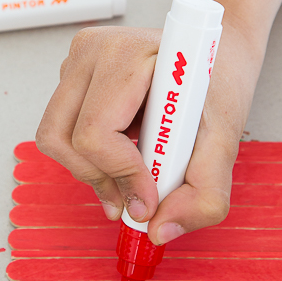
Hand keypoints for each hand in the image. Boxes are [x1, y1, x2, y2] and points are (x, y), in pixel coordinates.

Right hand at [35, 19, 262, 244]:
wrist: (219, 54)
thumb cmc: (219, 86)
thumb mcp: (225, 141)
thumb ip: (205, 193)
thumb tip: (159, 230)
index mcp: (127, 54)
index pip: (95, 132)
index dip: (120, 176)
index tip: (149, 200)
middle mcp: (92, 50)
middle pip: (61, 139)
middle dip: (99, 179)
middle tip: (135, 198)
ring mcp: (76, 62)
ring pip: (56, 140)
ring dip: (94, 170)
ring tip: (135, 170)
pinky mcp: (71, 77)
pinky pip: (62, 133)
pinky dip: (92, 157)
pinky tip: (127, 150)